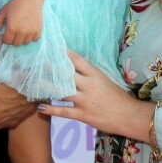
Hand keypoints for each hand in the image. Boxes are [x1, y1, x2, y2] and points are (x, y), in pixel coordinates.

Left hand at [0, 0, 45, 45]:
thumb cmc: (16, 4)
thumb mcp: (3, 11)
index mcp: (12, 27)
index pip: (7, 41)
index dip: (5, 38)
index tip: (6, 35)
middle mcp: (22, 31)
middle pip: (16, 44)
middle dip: (13, 39)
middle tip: (14, 33)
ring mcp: (31, 32)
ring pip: (25, 42)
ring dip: (22, 39)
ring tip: (22, 32)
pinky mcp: (38, 30)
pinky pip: (34, 39)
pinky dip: (31, 37)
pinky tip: (29, 31)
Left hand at [38, 53, 152, 141]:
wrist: (130, 116)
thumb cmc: (119, 98)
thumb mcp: (106, 80)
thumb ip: (90, 75)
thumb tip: (75, 68)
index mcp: (95, 74)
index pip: (76, 60)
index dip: (62, 52)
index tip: (50, 46)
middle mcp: (88, 85)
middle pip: (65, 73)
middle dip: (48, 67)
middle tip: (33, 61)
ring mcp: (85, 100)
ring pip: (61, 91)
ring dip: (45, 86)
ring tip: (31, 82)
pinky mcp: (83, 115)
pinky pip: (64, 111)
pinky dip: (51, 109)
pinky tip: (40, 106)